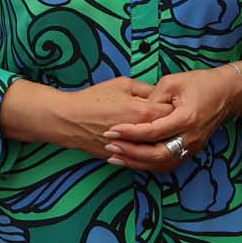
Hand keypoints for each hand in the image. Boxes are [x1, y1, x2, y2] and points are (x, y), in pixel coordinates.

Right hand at [13, 75, 169, 157]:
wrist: (67, 120)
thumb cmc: (92, 99)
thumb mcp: (121, 85)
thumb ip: (145, 89)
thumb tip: (159, 93)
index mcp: (144, 112)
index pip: (173, 112)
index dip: (174, 107)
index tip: (173, 103)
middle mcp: (142, 133)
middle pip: (168, 132)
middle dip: (170, 125)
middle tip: (169, 118)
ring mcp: (132, 148)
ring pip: (157, 148)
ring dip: (160, 141)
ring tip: (160, 133)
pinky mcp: (122, 157)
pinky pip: (141, 157)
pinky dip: (144, 151)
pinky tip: (144, 143)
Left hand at [104, 63, 241, 173]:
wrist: (227, 93)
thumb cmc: (199, 83)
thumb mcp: (172, 82)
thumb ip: (151, 98)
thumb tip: (133, 113)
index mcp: (186, 119)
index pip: (153, 132)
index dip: (130, 133)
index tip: (111, 130)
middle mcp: (191, 138)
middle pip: (157, 155)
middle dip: (130, 153)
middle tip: (109, 146)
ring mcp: (192, 147)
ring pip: (161, 164)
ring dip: (136, 162)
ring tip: (114, 156)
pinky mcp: (191, 151)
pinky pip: (167, 164)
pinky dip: (147, 164)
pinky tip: (131, 160)